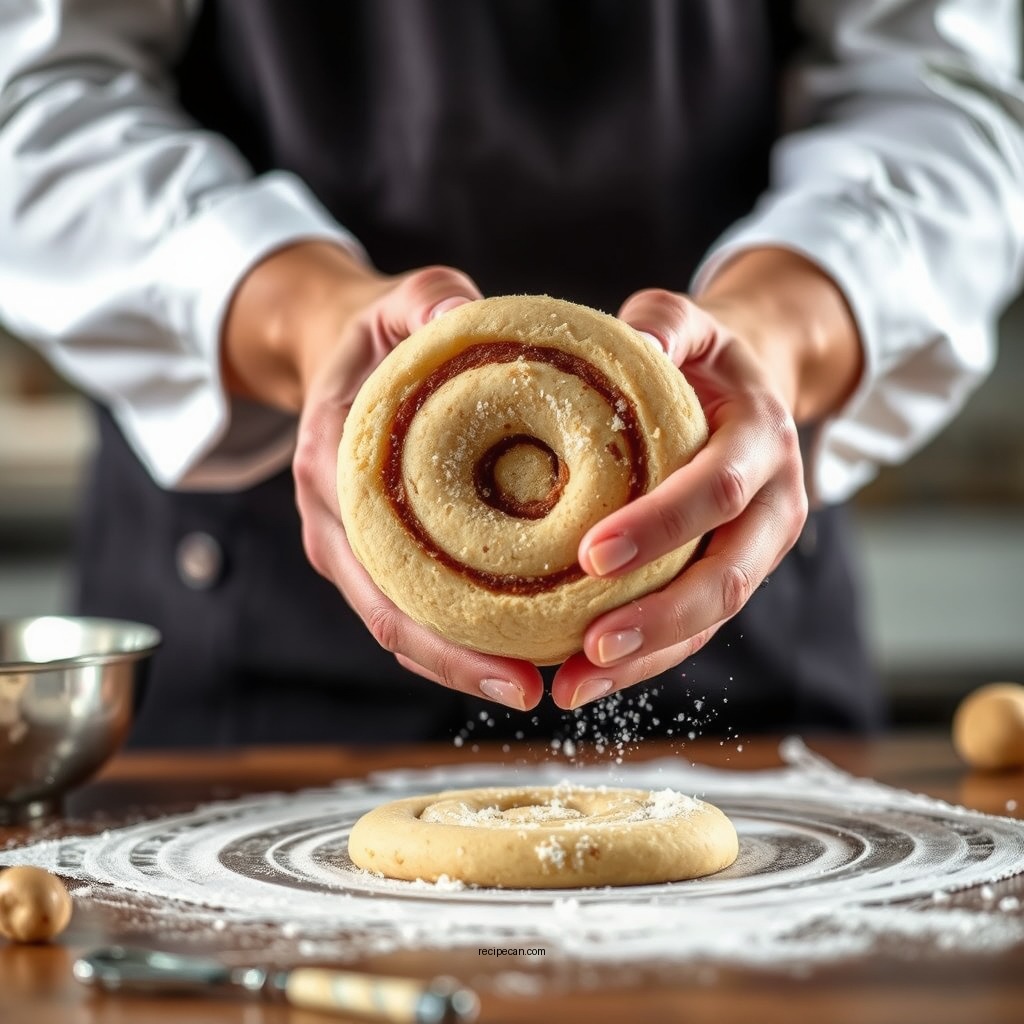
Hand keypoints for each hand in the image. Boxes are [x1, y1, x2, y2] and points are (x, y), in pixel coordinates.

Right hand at [223, 243, 544, 710]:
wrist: (343, 352)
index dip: (441, 635)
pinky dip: (465, 631)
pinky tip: (524, 644)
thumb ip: (425, 297)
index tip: (511, 666)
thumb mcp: (397, 301)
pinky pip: (424, 603)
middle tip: (536, 693)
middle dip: (461, 667)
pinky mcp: (386, 550)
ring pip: (408, 626)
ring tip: (541, 685)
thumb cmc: (377, 331)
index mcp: (331, 473)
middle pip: (394, 623)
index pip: (380, 579)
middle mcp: (338, 527)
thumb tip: (460, 307)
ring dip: (466, 662)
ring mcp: (360, 547)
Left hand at [549, 249, 862, 709]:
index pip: (717, 489)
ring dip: (646, 659)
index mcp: (763, 441)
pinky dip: (645, 660)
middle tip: (586, 646)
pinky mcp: (732, 579)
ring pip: (712, 620)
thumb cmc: (702, 359)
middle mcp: (773, 506)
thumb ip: (665, 323)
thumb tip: (637, 338)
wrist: (747, 394)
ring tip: (574, 687)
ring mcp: (757, 551)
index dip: (661, 524)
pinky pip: (694, 631)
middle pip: (727, 578)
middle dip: (658, 616)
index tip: (589, 552)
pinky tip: (588, 679)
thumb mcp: (690, 324)